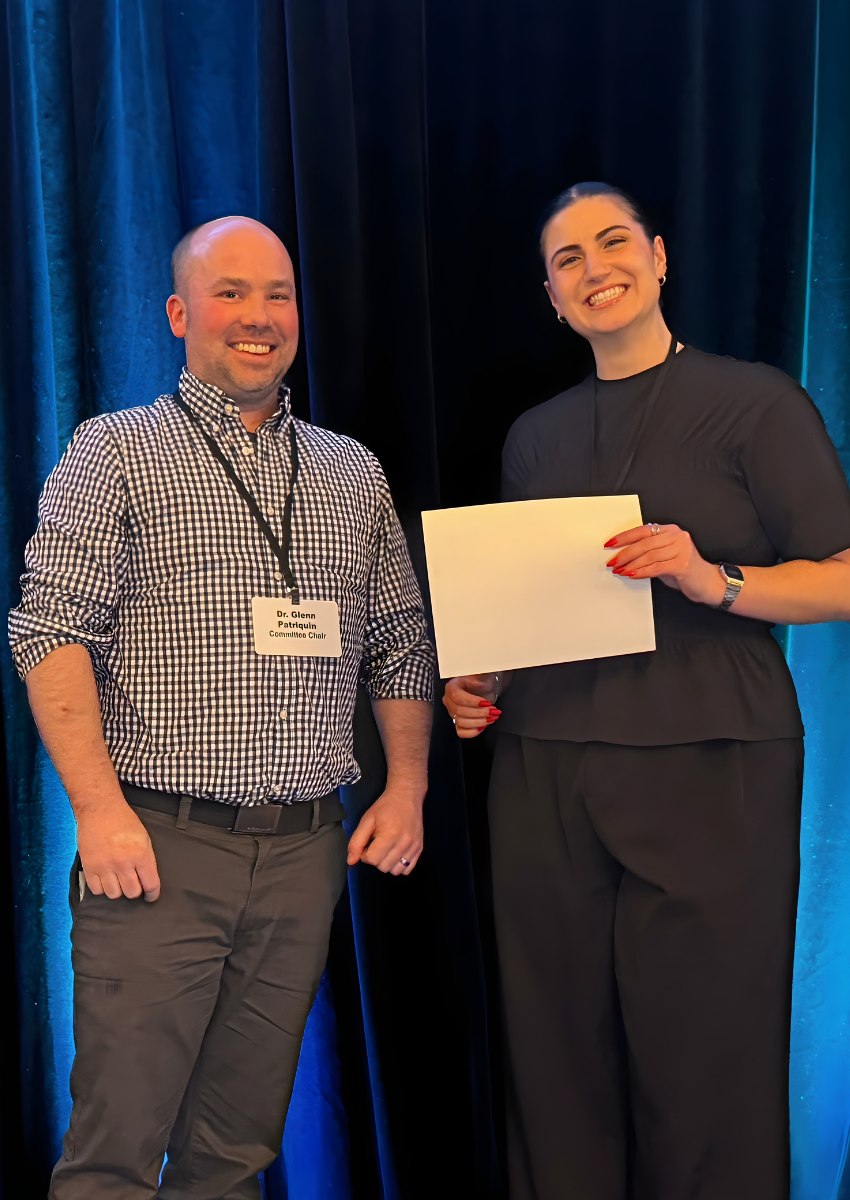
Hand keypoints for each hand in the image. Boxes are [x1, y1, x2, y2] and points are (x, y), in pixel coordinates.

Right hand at [75, 799, 161, 900]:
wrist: (100, 809)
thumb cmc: (124, 821)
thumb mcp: (144, 838)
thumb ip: (146, 860)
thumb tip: (148, 879)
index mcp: (140, 854)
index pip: (150, 884)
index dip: (152, 894)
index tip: (151, 896)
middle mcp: (123, 863)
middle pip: (132, 893)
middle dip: (135, 891)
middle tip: (134, 884)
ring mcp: (104, 866)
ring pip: (114, 894)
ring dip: (118, 890)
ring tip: (118, 881)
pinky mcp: (89, 866)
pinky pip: (96, 890)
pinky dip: (102, 888)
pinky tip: (105, 879)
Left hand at [347, 789, 423, 875]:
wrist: (406, 795)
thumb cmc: (385, 807)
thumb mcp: (367, 820)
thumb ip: (357, 841)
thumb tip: (351, 861)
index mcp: (389, 835)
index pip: (372, 860)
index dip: (365, 855)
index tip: (367, 845)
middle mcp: (404, 843)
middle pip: (384, 867)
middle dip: (376, 859)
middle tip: (376, 846)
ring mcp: (414, 847)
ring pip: (396, 871)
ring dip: (388, 864)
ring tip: (386, 850)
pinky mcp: (420, 848)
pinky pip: (408, 869)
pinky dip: (400, 865)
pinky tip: (396, 854)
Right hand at [443, 673, 501, 738]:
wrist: (487, 688)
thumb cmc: (484, 680)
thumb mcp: (483, 673)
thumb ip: (482, 672)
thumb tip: (483, 672)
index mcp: (452, 686)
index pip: (457, 697)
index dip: (472, 702)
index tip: (487, 702)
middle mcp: (449, 700)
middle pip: (459, 711)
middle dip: (480, 713)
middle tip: (494, 711)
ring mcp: (452, 713)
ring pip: (461, 723)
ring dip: (480, 722)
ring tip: (492, 717)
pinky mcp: (458, 722)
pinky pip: (461, 732)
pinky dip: (473, 732)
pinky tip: (483, 726)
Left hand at [605, 523, 725, 605]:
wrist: (707, 583)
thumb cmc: (683, 570)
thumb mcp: (664, 556)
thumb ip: (648, 552)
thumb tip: (623, 556)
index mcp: (670, 530)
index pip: (642, 530)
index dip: (624, 537)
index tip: (610, 544)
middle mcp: (677, 536)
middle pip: (644, 543)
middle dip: (625, 554)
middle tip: (612, 562)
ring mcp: (681, 549)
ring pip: (649, 556)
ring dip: (631, 565)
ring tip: (620, 570)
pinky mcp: (682, 564)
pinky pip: (656, 567)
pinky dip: (642, 572)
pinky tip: (632, 575)